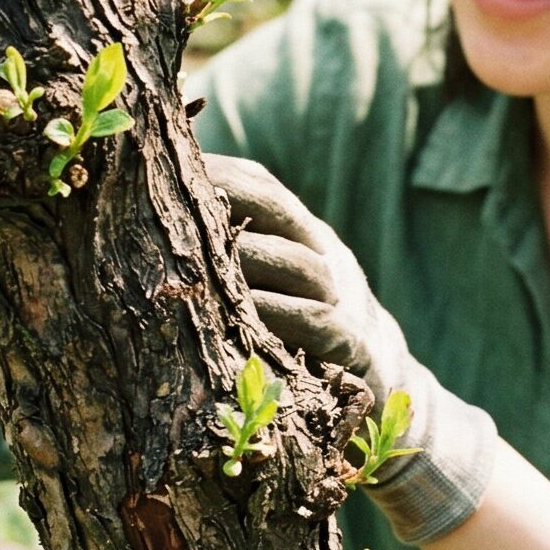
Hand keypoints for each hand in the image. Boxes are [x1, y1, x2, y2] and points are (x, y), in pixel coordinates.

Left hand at [204, 152, 496, 545]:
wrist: (388, 383)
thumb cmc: (308, 329)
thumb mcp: (281, 283)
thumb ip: (239, 251)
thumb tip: (161, 223)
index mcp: (304, 234)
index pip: (263, 185)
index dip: (222, 173)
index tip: (175, 166)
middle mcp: (326, 256)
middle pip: (281, 212)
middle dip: (232, 200)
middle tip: (181, 200)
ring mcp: (345, 298)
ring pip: (301, 264)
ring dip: (251, 258)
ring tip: (201, 260)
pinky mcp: (354, 347)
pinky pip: (320, 323)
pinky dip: (282, 315)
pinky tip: (243, 313)